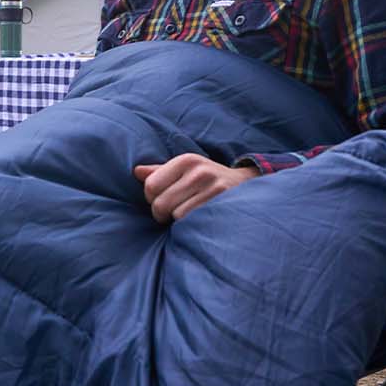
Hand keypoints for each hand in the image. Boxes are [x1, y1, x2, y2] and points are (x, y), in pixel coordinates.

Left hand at [132, 154, 258, 223]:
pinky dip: (192, 225)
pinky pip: (193, 222)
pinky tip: (199, 219)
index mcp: (186, 161)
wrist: (249, 186)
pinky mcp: (223, 203)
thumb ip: (160, 172)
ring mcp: (213, 187)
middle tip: (172, 213)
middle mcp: (199, 171)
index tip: (162, 200)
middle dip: (162, 213)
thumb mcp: (186, 171)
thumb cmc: (208, 180)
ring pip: (176, 215)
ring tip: (189, 215)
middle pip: (160, 203)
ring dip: (179, 221)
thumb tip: (136, 171)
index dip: (151, 199)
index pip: (150, 185)